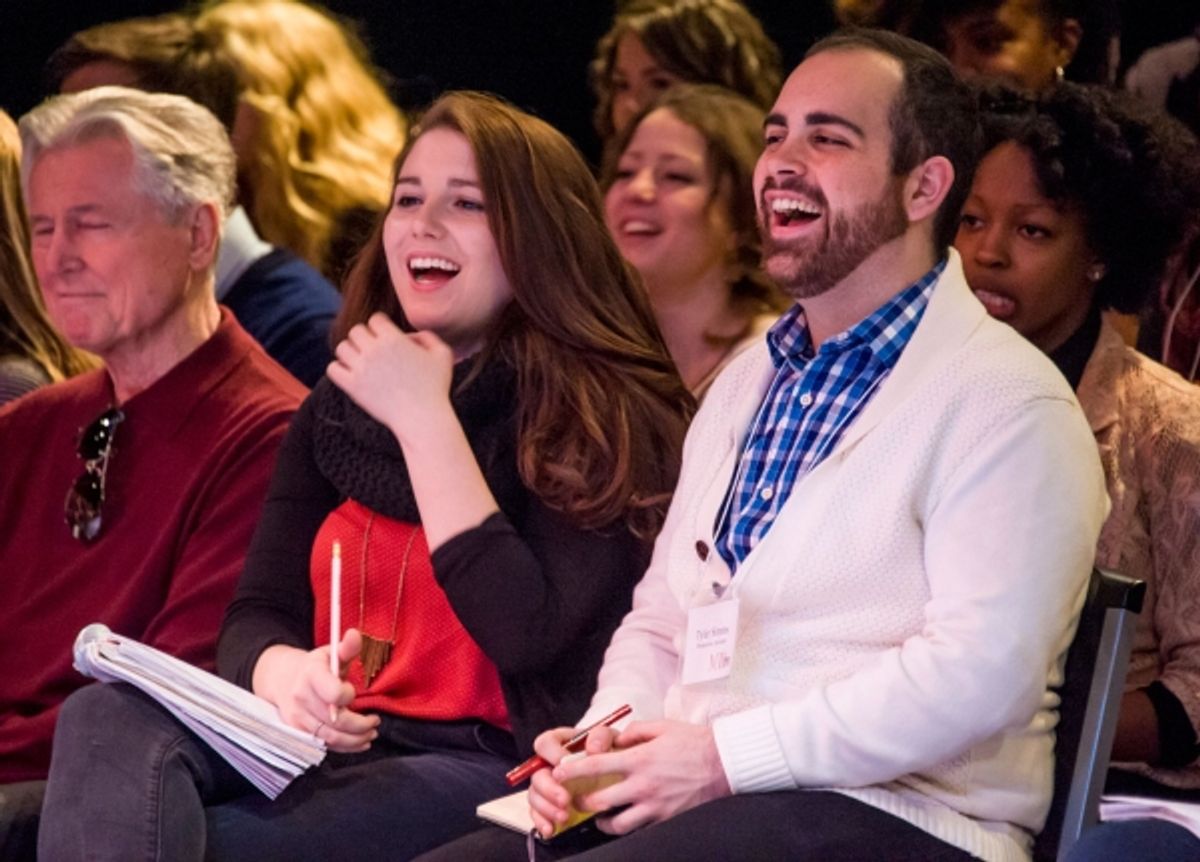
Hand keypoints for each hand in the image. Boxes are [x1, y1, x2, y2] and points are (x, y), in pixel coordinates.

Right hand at [252, 629, 380, 752]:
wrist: (284, 680)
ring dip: (356, 740)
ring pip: (331, 738)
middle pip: (335, 721)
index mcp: (311, 675)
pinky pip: (324, 745)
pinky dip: (345, 747)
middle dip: (360, 725)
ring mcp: (297, 718)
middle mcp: (301, 698)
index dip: (348, 696)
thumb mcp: (330, 653)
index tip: (355, 694)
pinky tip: (359, 742)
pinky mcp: (298, 732)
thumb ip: (347, 648)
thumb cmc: (315, 667)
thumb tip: (355, 634)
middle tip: (375, 721)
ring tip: (371, 733)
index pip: (333, 693)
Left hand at [327, 313, 455, 442]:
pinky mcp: (352, 387)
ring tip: (361, 362)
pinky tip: (352, 375)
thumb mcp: (443, 355)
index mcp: (394, 339)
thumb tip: (409, 336)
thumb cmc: (436, 388)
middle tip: (373, 351)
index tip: (386, 338)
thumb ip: (428, 337)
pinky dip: (339, 369)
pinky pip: (332, 369)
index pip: (375, 319)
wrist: (422, 419)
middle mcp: (374, 350)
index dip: (381, 327)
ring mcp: (361, 369)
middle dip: (365, 338)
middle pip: (356, 330)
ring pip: (342, 347)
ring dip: (351, 352)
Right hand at [527, 726, 617, 838]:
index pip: (545, 743)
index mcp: (560, 744)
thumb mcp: (611, 739)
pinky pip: (538, 814)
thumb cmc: (609, 753)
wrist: (617, 775)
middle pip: (537, 774)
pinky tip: (550, 829)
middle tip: (565, 799)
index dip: (551, 753)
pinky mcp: (550, 805)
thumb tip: (593, 748)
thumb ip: (602, 736)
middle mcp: (550, 765)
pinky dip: (542, 822)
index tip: (565, 763)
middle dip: (548, 788)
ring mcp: (549, 786)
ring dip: (547, 808)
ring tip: (564, 816)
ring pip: (535, 795)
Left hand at [548, 720, 730, 835]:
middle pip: (599, 801)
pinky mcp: (666, 819)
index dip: (572, 771)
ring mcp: (654, 806)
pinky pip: (639, 830)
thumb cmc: (694, 742)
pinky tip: (625, 821)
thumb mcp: (663, 727)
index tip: (558, 773)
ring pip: (616, 824)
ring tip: (598, 818)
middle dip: (581, 802)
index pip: (595, 766)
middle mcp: (643, 785)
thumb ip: (635, 731)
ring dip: (602, 822)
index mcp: (639, 759)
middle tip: (576, 799)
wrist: (725, 764)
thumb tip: (617, 739)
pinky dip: (627, 827)